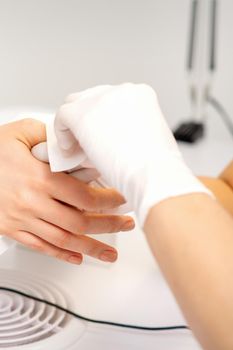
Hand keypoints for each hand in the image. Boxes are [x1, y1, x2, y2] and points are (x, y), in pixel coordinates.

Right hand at [0, 118, 134, 263]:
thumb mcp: (20, 132)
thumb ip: (50, 138)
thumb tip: (73, 146)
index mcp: (38, 177)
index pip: (84, 194)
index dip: (108, 200)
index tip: (122, 199)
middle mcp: (32, 202)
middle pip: (79, 221)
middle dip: (108, 225)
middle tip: (125, 225)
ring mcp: (22, 218)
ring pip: (63, 240)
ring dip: (90, 248)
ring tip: (109, 253)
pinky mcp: (12, 228)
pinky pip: (40, 246)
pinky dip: (61, 254)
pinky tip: (76, 257)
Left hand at [54, 84, 208, 225]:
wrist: (153, 174)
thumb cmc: (156, 167)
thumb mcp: (148, 139)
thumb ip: (128, 130)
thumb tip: (110, 138)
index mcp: (140, 95)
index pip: (111, 100)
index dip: (101, 119)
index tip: (98, 136)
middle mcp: (121, 90)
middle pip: (92, 98)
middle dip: (86, 120)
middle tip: (85, 143)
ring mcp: (100, 99)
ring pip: (75, 105)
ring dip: (73, 126)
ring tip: (76, 149)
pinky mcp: (82, 113)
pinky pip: (62, 117)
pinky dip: (63, 134)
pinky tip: (70, 152)